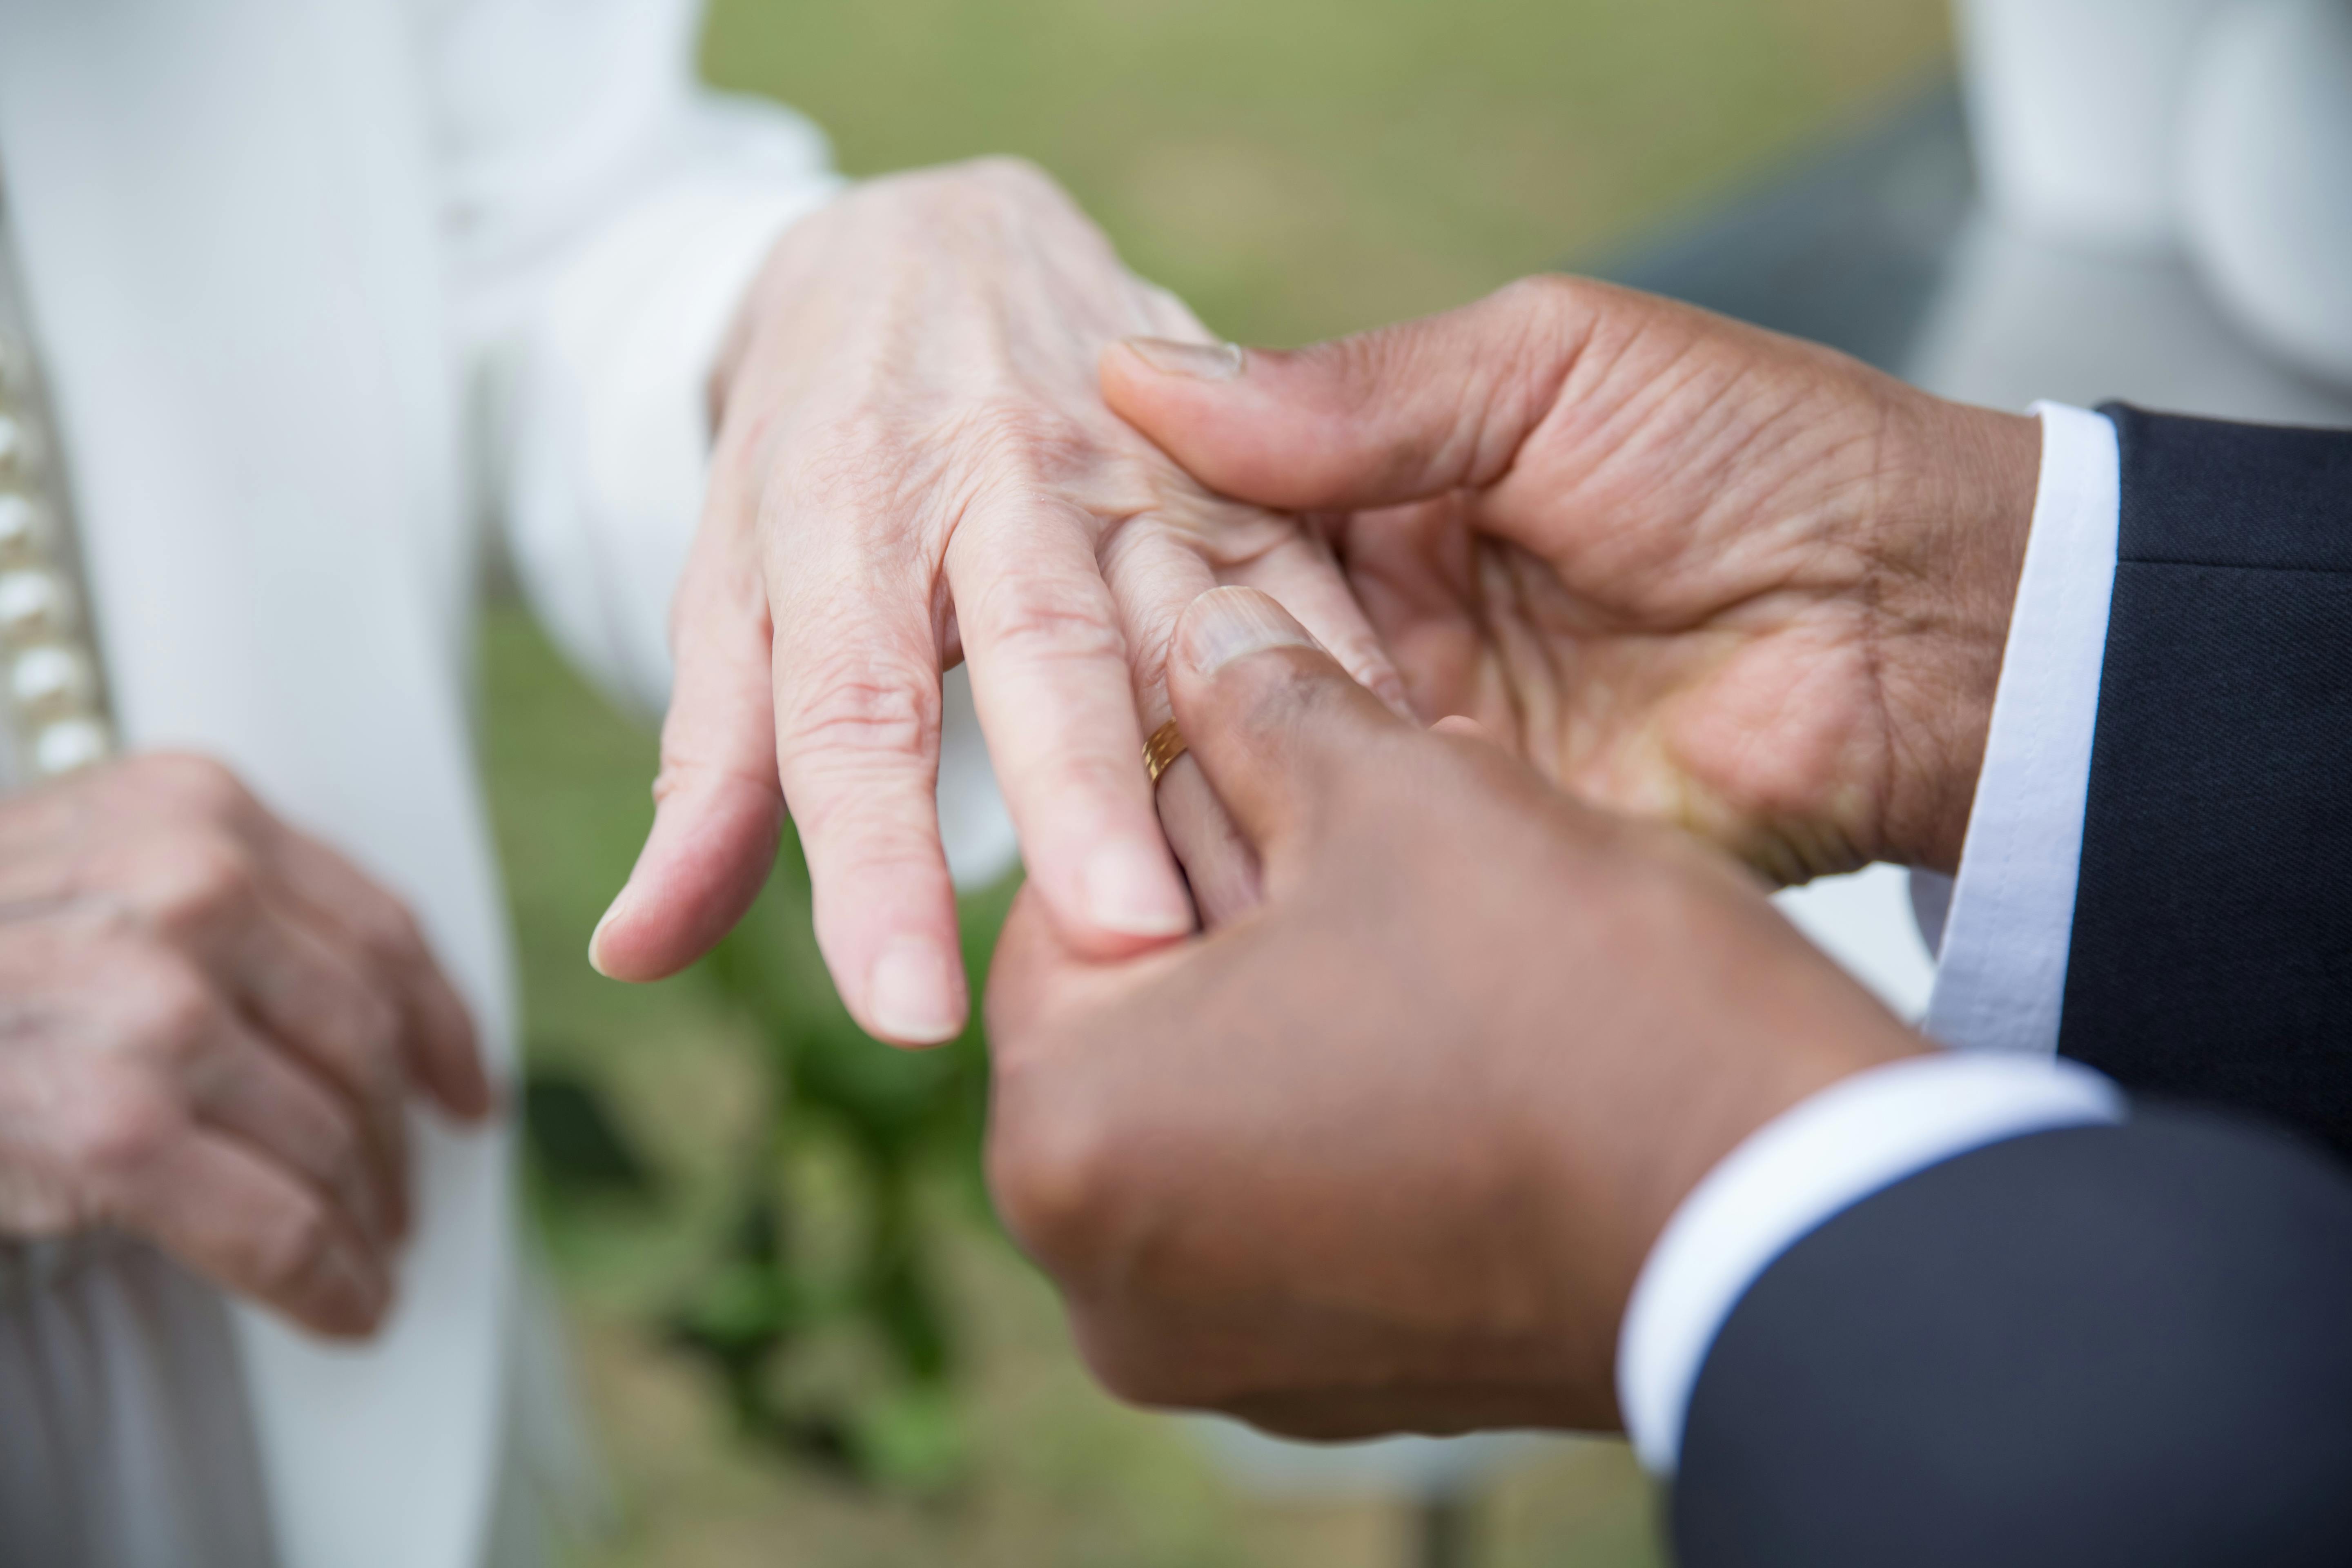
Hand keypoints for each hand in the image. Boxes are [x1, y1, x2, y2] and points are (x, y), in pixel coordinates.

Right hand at [0, 754, 489, 1336]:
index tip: (464, 1091)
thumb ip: (222, 906)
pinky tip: (343, 1307)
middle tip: (399, 1203)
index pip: (381, 932)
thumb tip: (372, 1024)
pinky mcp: (114, 1126)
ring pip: (331, 1140)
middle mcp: (192, 888)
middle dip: (395, 1141)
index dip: (442, 1026)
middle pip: (361, 1043)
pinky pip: (278, 1226)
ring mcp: (152, 1007)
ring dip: (362, 1220)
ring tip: (364, 1257)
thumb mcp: (90, 865)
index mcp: (198, 809)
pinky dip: (324, 1279)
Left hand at [589, 159, 1398, 1038]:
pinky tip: (1410, 789)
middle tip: (1123, 937)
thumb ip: (711, 771)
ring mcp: (1130, 459)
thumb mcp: (737, 581)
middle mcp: (990, 473)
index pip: (852, 706)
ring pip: (1195, 613)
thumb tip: (633, 957)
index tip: (903, 1014)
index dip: (878, 864)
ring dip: (1245, 750)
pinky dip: (1352, 677)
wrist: (923, 243)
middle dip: (1083, 791)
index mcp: (843, 508)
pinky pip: (1304, 572)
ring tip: (1290, 899)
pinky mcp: (1231, 459)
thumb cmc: (817, 453)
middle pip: (1041, 644)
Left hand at [985, 588, 1918, 1436]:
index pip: (1066, 902)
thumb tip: (1198, 629)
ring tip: (1435, 890)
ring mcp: (1229, 1352)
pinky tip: (1468, 1007)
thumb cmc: (1577, 1002)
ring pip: (1230, 1096)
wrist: (1794, 1219)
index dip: (1177, 784)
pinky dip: (1359, 1091)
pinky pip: (1303, 1190)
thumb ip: (1263, 702)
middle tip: (1367, 803)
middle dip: (1252, 888)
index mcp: (1072, 1146)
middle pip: (1145, 1011)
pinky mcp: (1343, 1382)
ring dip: (1315, 978)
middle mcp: (1113, 1288)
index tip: (1267, 726)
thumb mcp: (1401, 797)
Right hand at [1104, 278, 2042, 882]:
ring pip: (1269, 757)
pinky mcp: (1476, 850)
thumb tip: (1142, 374)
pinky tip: (1236, 841)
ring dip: (1214, 759)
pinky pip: (1359, 855)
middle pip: (1223, 644)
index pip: (1220, 512)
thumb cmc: (1768, 459)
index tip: (1060, 542)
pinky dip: (1302, 847)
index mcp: (1398, 493)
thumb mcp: (1552, 367)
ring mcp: (1429, 741)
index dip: (1142, 529)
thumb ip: (1357, 392)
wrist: (1926, 632)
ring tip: (1132, 763)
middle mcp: (1392, 621)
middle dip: (1160, 656)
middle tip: (1079, 672)